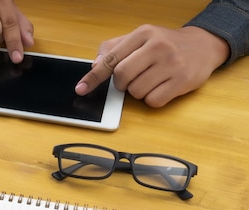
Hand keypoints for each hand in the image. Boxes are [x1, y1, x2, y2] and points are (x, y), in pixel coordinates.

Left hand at [75, 24, 229, 107]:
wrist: (203, 45)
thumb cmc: (165, 44)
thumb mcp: (139, 38)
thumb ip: (114, 48)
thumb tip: (95, 65)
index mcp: (143, 33)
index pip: (111, 58)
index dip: (93, 77)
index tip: (81, 88)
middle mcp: (158, 46)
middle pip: (121, 77)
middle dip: (121, 84)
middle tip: (132, 78)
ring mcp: (171, 64)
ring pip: (136, 92)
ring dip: (138, 91)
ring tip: (151, 79)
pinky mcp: (182, 81)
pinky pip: (153, 101)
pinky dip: (152, 99)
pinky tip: (161, 86)